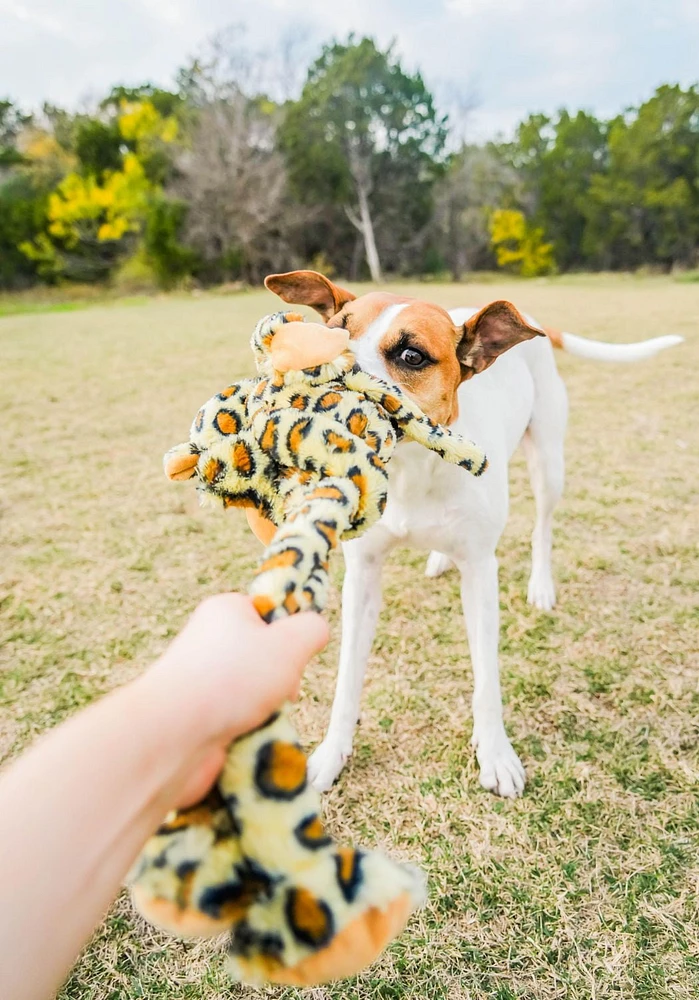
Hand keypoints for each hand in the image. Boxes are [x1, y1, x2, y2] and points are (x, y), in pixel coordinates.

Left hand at [140, 593, 328, 805]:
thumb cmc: (231, 679)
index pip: (268, 614)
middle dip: (281, 680)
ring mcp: (203, 683)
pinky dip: (251, 733)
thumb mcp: (289, 643)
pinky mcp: (200, 719)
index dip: (288, 635)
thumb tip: (316, 630)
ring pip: (256, 695)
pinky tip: (248, 738)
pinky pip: (241, 723)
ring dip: (269, 710)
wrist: (172, 735)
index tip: (294, 653)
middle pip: (265, 659)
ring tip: (260, 718)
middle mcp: (210, 643)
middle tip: (279, 690)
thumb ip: (312, 629)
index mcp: (225, 611)